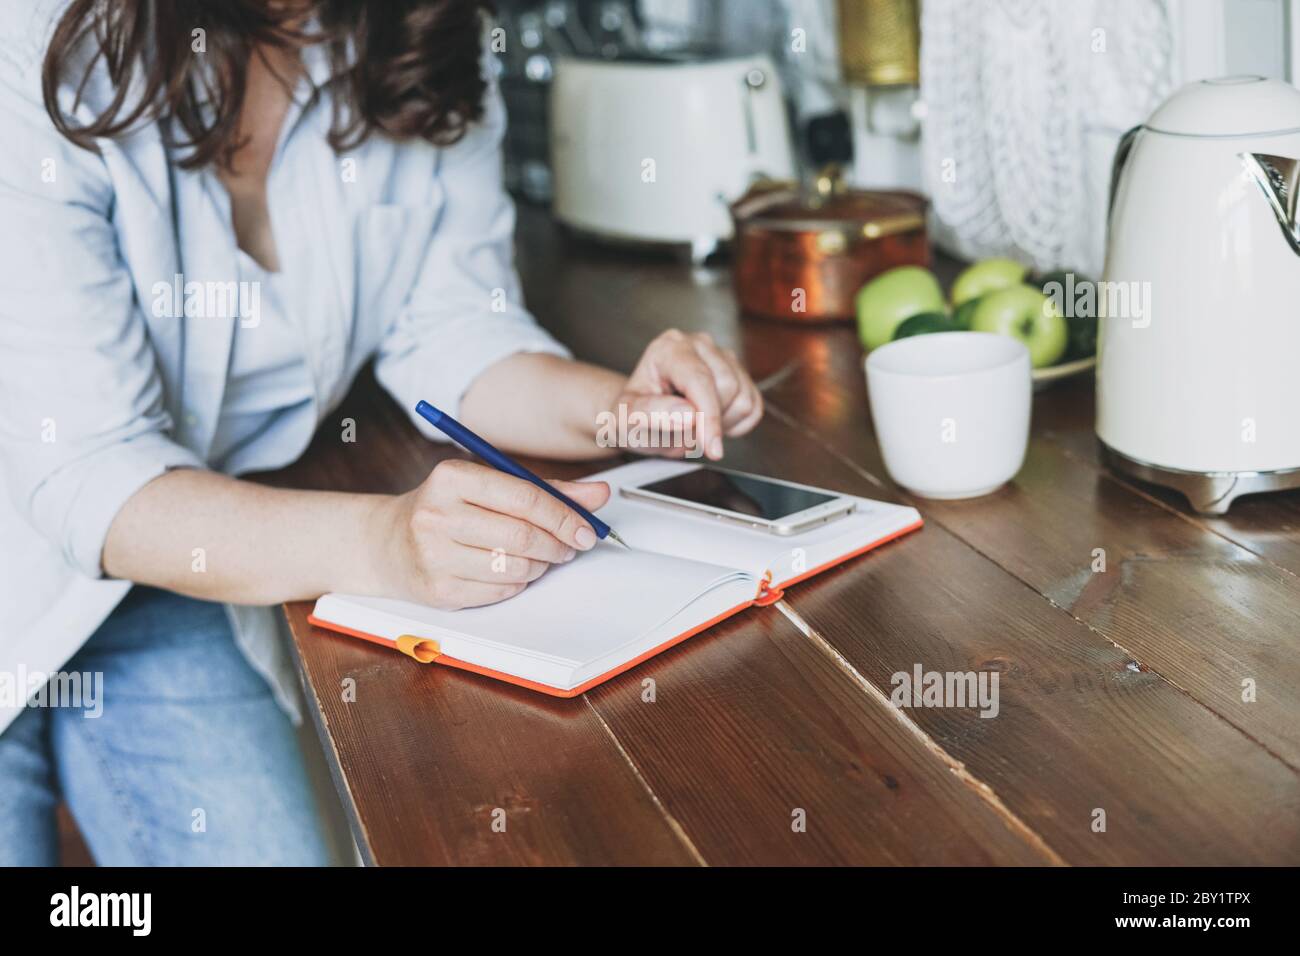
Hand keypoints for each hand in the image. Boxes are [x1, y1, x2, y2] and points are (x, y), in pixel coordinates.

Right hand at [376, 459, 610, 609]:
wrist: (386, 542)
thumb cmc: (447, 509)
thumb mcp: (489, 485)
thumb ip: (546, 489)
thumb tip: (598, 494)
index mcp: (451, 478)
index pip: (525, 497)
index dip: (566, 516)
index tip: (588, 528)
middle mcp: (437, 515)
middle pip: (522, 537)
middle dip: (558, 544)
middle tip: (570, 546)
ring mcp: (433, 556)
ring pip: (515, 568)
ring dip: (540, 565)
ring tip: (539, 556)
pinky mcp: (437, 590)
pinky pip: (500, 591)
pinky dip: (518, 582)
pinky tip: (511, 570)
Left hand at [613, 330, 762, 459]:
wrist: (640, 417)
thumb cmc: (632, 416)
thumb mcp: (627, 419)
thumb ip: (652, 413)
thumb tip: (688, 414)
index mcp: (669, 349)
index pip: (699, 380)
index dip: (709, 416)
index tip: (711, 447)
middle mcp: (698, 345)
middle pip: (728, 386)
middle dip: (711, 420)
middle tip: (686, 432)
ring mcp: (722, 357)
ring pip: (745, 397)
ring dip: (724, 424)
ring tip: (696, 426)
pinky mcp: (739, 374)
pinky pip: (754, 407)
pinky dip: (737, 424)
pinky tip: (713, 424)